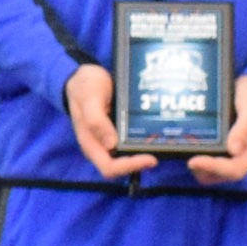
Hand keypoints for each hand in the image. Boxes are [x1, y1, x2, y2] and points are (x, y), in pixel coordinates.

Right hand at [64, 64, 156, 178]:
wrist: (82, 77)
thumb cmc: (84, 87)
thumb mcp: (89, 98)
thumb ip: (96, 120)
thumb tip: (111, 145)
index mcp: (90, 143)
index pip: (109, 167)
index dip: (129, 167)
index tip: (151, 159)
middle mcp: (100, 146)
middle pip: (122, 166)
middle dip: (141, 161)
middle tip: (162, 149)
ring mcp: (109, 139)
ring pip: (128, 155)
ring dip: (144, 151)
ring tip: (164, 142)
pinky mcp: (118, 131)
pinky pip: (131, 141)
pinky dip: (143, 140)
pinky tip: (156, 132)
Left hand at [188, 76, 246, 184]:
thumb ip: (246, 126)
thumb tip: (234, 151)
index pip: (235, 170)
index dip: (214, 168)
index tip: (193, 160)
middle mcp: (245, 158)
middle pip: (223, 175)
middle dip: (203, 170)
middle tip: (187, 158)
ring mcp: (235, 157)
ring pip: (215, 175)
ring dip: (200, 169)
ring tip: (187, 153)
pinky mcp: (225, 153)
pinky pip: (210, 167)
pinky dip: (200, 163)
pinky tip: (192, 149)